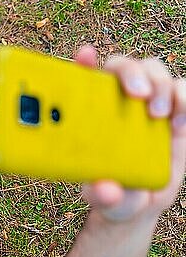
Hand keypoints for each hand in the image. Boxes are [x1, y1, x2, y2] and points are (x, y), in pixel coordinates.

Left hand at [75, 45, 185, 221]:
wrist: (142, 201)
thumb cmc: (114, 193)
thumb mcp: (106, 200)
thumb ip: (102, 196)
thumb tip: (104, 190)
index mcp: (90, 114)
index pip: (82, 79)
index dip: (83, 62)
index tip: (85, 55)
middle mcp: (117, 102)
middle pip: (123, 66)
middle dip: (131, 72)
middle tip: (138, 95)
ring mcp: (147, 104)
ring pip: (154, 71)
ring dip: (160, 85)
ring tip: (158, 114)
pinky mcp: (175, 112)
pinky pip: (185, 90)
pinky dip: (185, 98)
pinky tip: (179, 121)